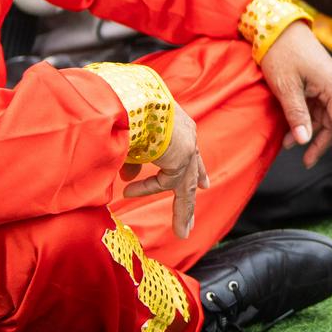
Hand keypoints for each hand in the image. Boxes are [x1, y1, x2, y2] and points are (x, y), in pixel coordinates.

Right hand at [122, 103, 208, 240]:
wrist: (132, 98)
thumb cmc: (125, 108)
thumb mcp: (129, 136)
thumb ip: (133, 158)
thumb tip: (128, 177)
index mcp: (176, 124)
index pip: (188, 150)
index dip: (195, 168)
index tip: (203, 184)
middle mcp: (186, 135)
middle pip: (192, 170)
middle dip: (196, 189)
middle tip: (205, 202)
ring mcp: (186, 148)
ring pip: (187, 186)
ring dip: (183, 211)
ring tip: (183, 233)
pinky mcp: (182, 160)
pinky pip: (169, 186)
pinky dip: (149, 191)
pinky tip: (130, 195)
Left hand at [259, 21, 331, 167]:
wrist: (276, 25)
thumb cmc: (281, 53)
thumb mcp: (286, 87)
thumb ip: (297, 115)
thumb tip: (305, 141)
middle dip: (318, 142)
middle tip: (305, 161)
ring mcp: (326, 82)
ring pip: (322, 115)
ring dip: (308, 130)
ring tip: (289, 144)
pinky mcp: (317, 79)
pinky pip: (315, 105)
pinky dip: (304, 118)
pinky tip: (291, 129)